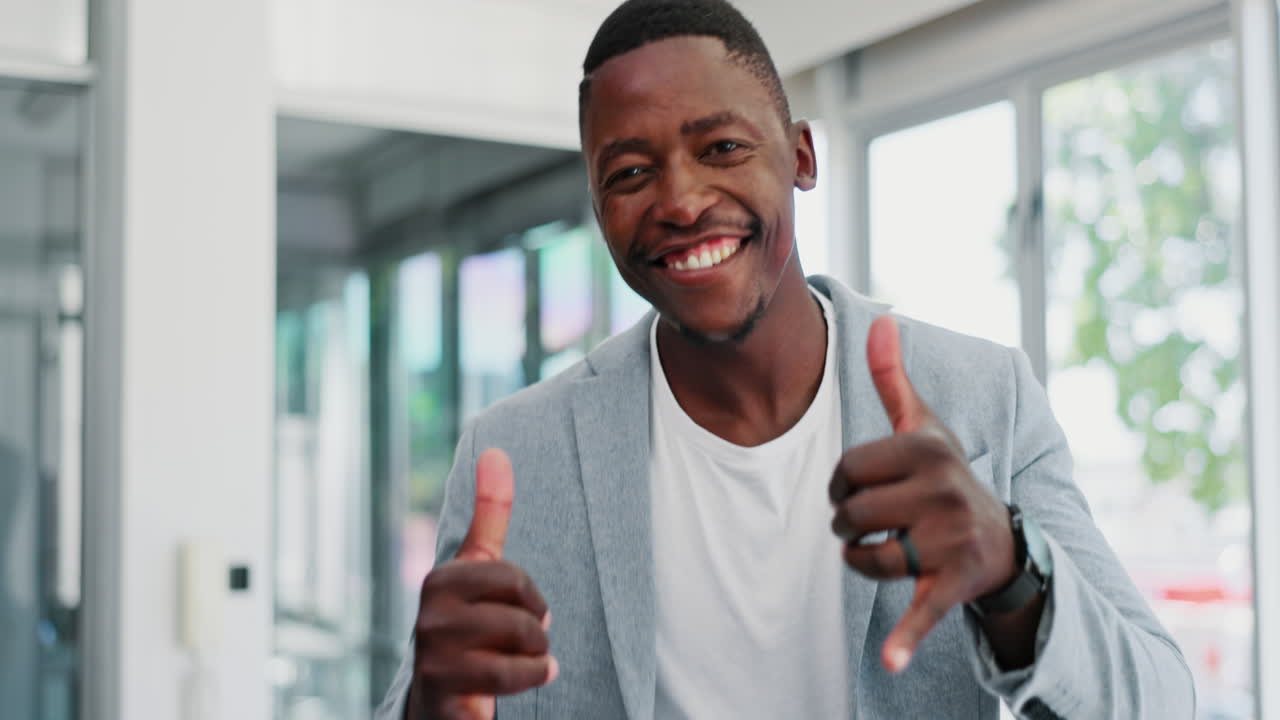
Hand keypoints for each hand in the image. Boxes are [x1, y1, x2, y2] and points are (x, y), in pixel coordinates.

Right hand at [408, 448, 557, 719]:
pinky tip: (534, 675)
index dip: (531, 599)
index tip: (528, 611)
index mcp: (440, 579)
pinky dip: (533, 676)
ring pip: (520, 643)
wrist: (443, 699)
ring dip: (537, 657)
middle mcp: (429, 612)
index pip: (512, 578)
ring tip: (529, 661)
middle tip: (530, 640)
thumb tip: (495, 451)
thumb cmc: (469, 627)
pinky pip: (509, 674)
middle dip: (536, 630)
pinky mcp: (442, 684)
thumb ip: (489, 513)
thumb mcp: (480, 568)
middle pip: (520, 612)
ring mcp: (433, 650)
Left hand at [828, 316, 1016, 673]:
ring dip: (863, 561)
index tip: (867, 488)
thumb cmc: (945, 479)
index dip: (844, 484)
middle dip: (851, 525)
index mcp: (927, 449)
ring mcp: (950, 538)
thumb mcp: (923, 425)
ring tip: (888, 551)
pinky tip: (888, 661)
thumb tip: (881, 317)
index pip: (845, 469)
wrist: (1003, 543)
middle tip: (879, 524)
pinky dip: (905, 636)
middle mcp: (943, 489)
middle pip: (850, 514)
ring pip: (866, 557)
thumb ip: (892, 376)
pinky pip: (921, 608)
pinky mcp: (954, 582)